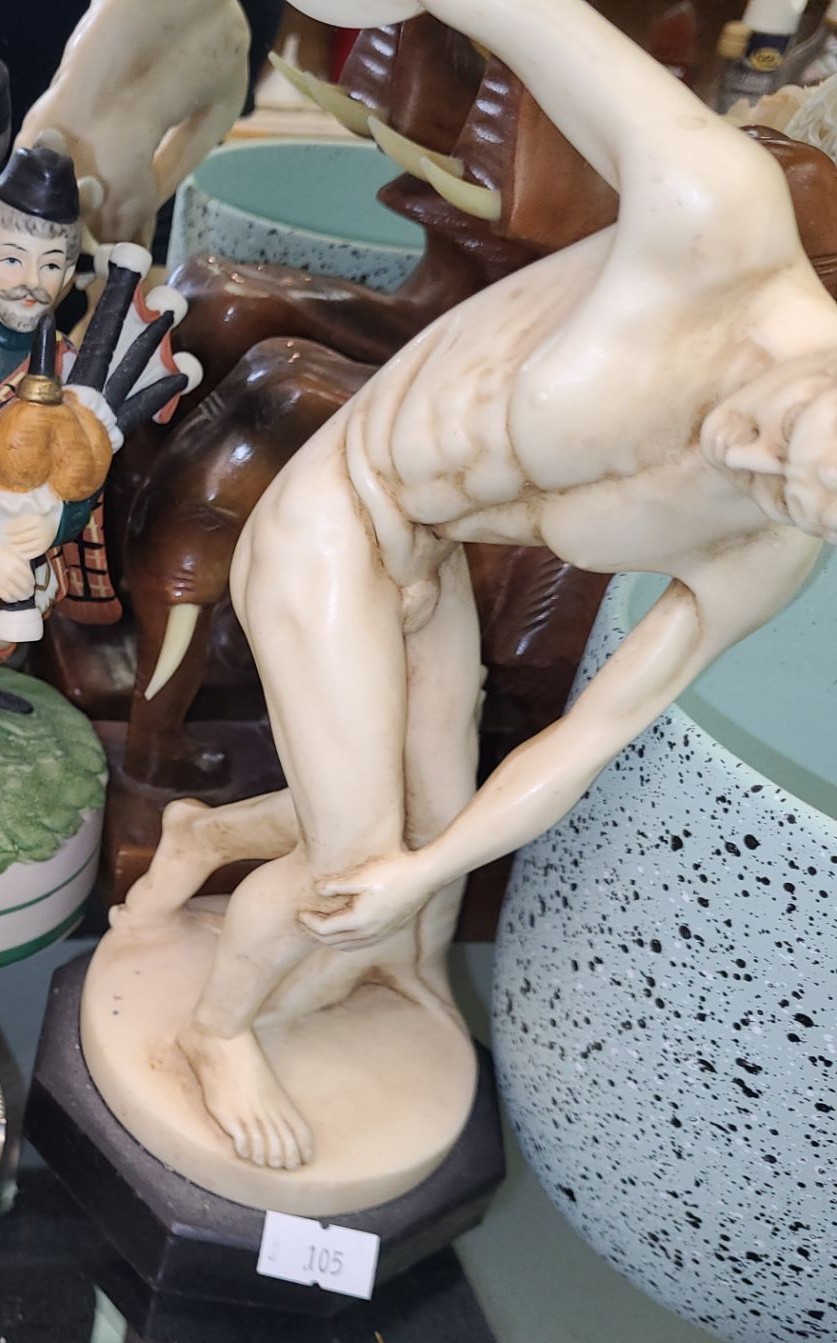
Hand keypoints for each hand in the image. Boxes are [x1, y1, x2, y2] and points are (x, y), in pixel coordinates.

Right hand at [0, 544, 34, 601]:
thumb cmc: (2, 553)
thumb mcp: (14, 553)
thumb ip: (23, 562)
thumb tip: (30, 573)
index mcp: (17, 564)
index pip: (29, 577)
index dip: (31, 582)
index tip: (33, 584)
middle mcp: (10, 573)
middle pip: (24, 586)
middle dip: (28, 591)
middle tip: (30, 592)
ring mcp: (2, 581)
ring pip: (16, 593)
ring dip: (21, 596)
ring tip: (24, 596)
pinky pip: (6, 596)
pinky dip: (11, 599)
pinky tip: (13, 598)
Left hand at [5, 513, 57, 558]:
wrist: (53, 527)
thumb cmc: (37, 521)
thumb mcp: (30, 516)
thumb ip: (18, 521)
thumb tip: (5, 529)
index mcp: (37, 520)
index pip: (19, 526)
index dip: (9, 529)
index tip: (4, 529)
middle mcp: (41, 531)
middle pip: (20, 538)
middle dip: (10, 538)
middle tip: (5, 537)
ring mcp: (43, 542)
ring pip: (24, 547)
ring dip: (13, 546)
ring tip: (9, 544)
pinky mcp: (43, 550)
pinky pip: (29, 554)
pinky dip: (20, 553)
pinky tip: (16, 549)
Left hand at [299, 849, 437, 949]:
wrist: (425, 876)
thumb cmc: (394, 872)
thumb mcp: (361, 875)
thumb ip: (337, 885)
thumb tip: (317, 890)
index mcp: (359, 921)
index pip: (325, 930)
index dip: (309, 922)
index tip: (299, 912)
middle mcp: (369, 933)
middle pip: (333, 942)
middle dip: (315, 934)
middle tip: (304, 922)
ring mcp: (381, 934)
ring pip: (347, 946)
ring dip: (330, 940)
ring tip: (320, 928)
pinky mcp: (389, 930)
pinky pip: (361, 944)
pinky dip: (346, 941)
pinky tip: (344, 929)